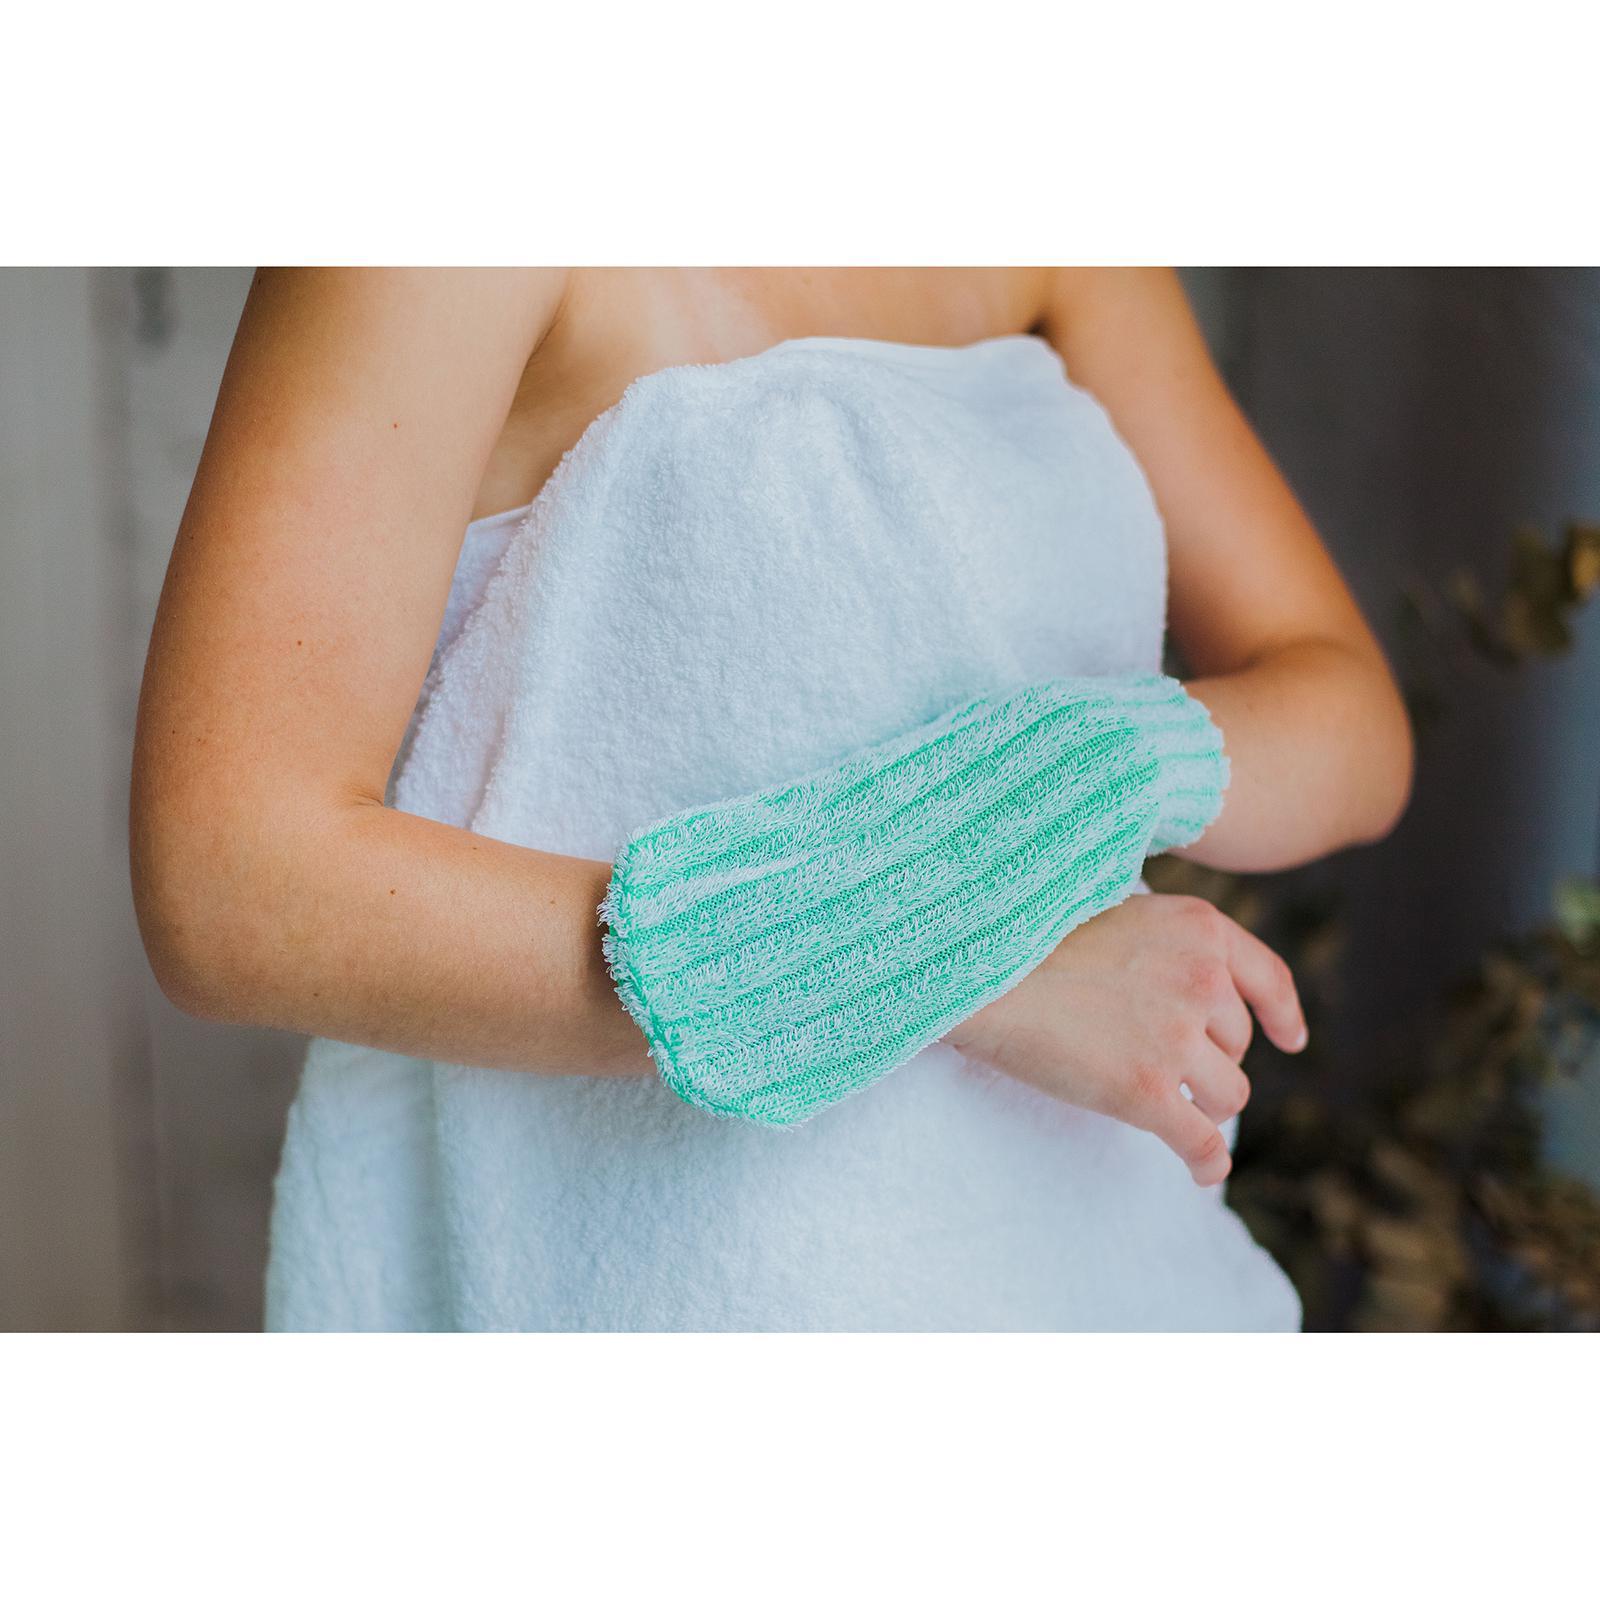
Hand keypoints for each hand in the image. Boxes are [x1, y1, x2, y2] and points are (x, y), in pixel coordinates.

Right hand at [945, 893, 1307, 1185]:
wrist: (977, 972)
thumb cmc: (1026, 941)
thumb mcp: (1113, 910)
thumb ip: (1163, 942)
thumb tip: (1190, 984)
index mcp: (1198, 928)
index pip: (1266, 977)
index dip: (1281, 1014)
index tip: (1290, 1041)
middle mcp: (1201, 978)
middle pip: (1236, 1043)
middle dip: (1210, 1059)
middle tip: (1166, 1067)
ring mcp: (1176, 1037)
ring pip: (1228, 1093)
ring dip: (1205, 1105)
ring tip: (1172, 1109)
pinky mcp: (1147, 1091)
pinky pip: (1203, 1142)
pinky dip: (1207, 1162)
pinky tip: (1201, 1171)